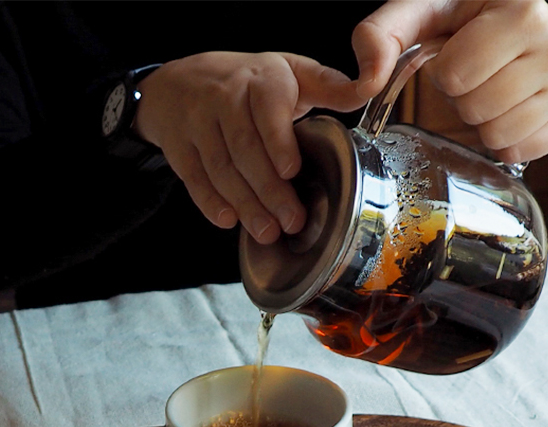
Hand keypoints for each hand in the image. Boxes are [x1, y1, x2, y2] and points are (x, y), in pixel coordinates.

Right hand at [133, 52, 362, 243]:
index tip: (292, 171)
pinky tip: (229, 221)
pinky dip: (210, 202)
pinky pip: (194, 178)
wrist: (180, 82)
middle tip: (291, 222)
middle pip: (245, 149)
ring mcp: (197, 122)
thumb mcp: (290, 73)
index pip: (267, 110)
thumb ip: (329, 86)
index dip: (278, 142)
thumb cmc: (248, 83)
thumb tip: (370, 88)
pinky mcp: (178, 146)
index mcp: (261, 79)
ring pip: (220, 168)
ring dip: (245, 204)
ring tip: (267, 232)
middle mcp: (224, 97)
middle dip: (269, 190)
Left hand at [352, 0, 547, 162]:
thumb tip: (365, 82)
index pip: (456, 74)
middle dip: (464, 99)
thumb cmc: (468, 19)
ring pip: (499, 136)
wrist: (525, 23)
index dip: (445, 71)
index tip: (459, 53)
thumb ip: (380, 36)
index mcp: (523, 10)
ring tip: (493, 91)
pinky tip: (509, 110)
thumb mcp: (421, 12)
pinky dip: (505, 139)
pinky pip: (521, 151)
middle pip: (478, 109)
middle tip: (477, 77)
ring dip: (484, 121)